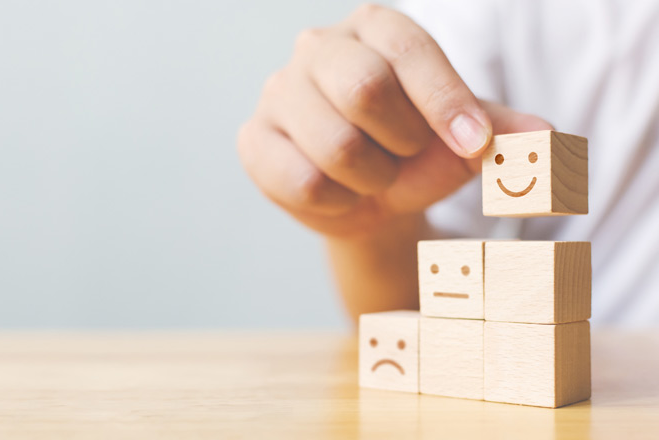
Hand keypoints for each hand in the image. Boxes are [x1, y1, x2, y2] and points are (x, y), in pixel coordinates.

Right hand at [238, 4, 550, 237]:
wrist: (362, 194)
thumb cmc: (411, 151)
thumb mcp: (462, 139)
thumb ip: (503, 132)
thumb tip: (546, 137)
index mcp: (374, 27)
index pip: (410, 50)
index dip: (447, 101)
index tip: (476, 144)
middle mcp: (319, 47)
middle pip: (365, 87)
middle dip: (403, 143)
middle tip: (406, 157)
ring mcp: (279, 92)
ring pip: (335, 145)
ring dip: (373, 179)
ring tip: (373, 177)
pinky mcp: (254, 139)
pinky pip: (302, 182)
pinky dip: (338, 202)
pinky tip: (340, 192)